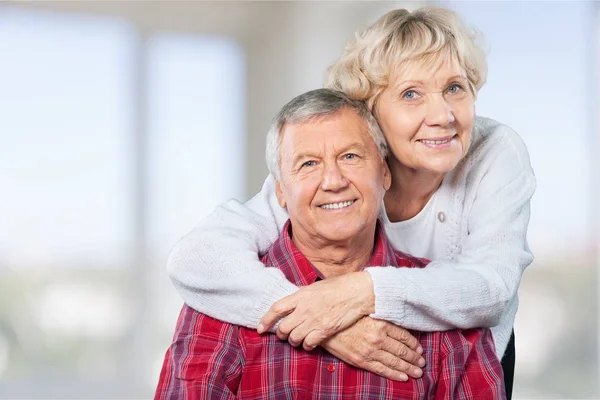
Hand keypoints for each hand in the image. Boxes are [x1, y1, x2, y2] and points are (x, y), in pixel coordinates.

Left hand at [257, 271, 374, 349]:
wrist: (356, 293)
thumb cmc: (338, 287)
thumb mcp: (315, 287)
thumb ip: (302, 296)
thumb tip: (293, 303)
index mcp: (300, 295)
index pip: (276, 309)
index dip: (265, 319)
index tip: (260, 327)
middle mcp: (304, 309)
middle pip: (283, 327)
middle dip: (281, 334)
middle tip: (283, 335)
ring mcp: (314, 320)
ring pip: (294, 338)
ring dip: (293, 341)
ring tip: (296, 340)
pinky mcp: (324, 330)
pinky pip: (308, 344)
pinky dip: (306, 346)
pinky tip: (309, 343)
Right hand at [322, 317, 425, 380]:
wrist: (325, 327)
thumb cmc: (346, 317)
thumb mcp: (366, 312)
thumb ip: (381, 317)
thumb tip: (397, 321)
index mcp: (381, 323)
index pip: (404, 336)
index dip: (414, 344)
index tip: (420, 349)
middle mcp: (378, 337)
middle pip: (402, 350)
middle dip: (414, 358)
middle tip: (422, 362)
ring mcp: (370, 350)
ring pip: (395, 361)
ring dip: (408, 368)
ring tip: (417, 372)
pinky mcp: (362, 360)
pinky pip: (382, 369)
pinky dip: (394, 374)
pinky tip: (403, 377)